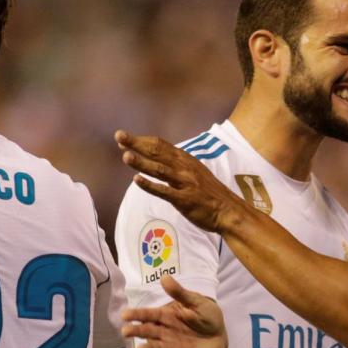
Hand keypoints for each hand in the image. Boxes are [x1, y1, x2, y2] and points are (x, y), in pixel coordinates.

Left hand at [115, 130, 246, 232]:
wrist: (228, 211)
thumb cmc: (209, 193)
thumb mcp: (193, 172)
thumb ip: (175, 165)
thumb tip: (155, 159)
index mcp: (186, 160)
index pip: (161, 145)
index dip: (142, 140)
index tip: (124, 139)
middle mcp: (184, 168)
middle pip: (157, 152)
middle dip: (137, 143)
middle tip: (119, 136)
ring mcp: (185, 184)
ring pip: (160, 170)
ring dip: (142, 162)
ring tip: (125, 156)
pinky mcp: (185, 200)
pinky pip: (165, 191)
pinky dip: (150, 185)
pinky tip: (137, 181)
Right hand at [121, 276, 226, 347]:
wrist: (220, 336)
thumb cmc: (207, 316)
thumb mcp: (196, 302)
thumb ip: (180, 293)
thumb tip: (164, 277)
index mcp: (166, 316)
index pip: (149, 314)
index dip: (137, 314)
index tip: (125, 315)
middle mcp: (164, 332)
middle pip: (148, 331)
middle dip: (136, 331)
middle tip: (125, 332)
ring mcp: (170, 346)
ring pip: (156, 347)